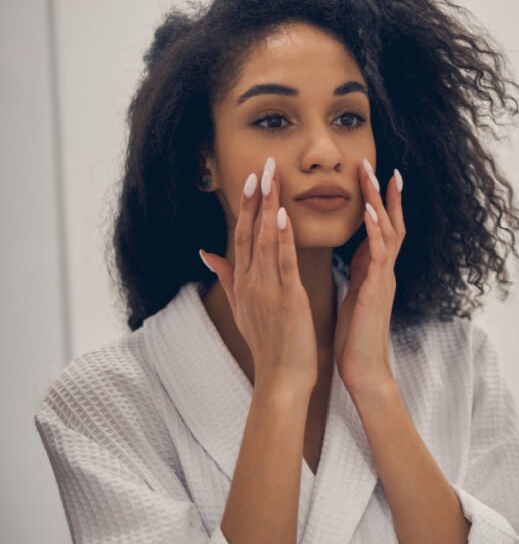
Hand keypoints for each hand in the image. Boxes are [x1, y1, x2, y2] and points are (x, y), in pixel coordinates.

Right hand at [200, 157, 317, 399]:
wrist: (281, 378)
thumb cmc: (268, 345)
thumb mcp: (242, 309)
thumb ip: (227, 278)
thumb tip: (206, 254)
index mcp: (243, 282)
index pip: (241, 235)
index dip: (246, 205)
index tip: (252, 178)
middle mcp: (251, 282)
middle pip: (249, 231)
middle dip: (257, 197)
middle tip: (263, 165)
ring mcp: (267, 289)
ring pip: (264, 240)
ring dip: (268, 207)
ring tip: (272, 178)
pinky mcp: (287, 299)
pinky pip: (283, 263)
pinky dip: (281, 239)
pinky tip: (282, 215)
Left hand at [334, 158, 405, 398]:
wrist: (363, 370)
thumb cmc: (354, 337)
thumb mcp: (354, 294)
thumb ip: (356, 272)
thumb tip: (352, 252)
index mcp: (373, 271)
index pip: (379, 228)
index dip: (378, 202)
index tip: (373, 175)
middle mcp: (383, 270)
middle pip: (389, 222)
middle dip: (383, 193)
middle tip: (375, 164)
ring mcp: (383, 279)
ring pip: (388, 231)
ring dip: (380, 203)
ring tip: (373, 176)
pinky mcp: (376, 290)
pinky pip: (380, 255)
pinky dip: (377, 232)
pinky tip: (371, 213)